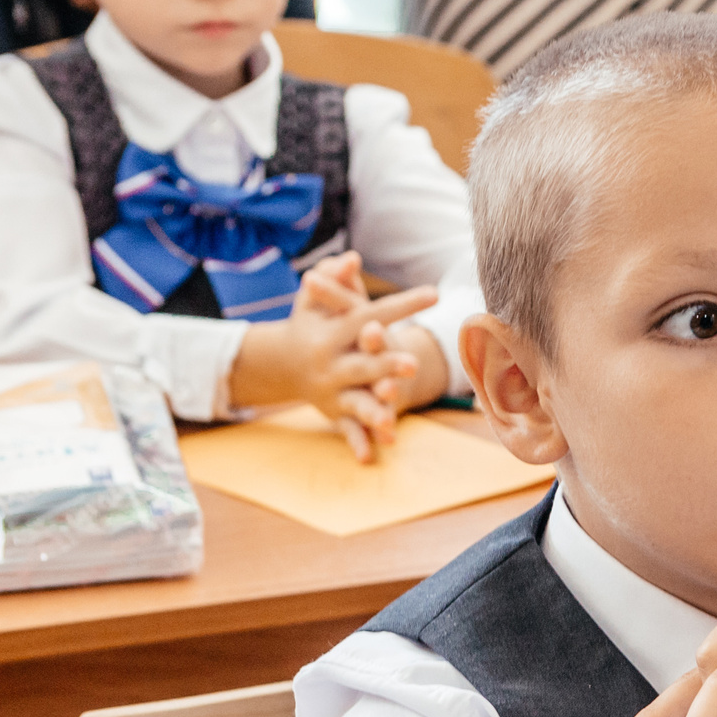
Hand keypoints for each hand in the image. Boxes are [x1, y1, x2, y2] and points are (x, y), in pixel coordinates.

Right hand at [227, 270, 439, 458]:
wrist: (281, 364)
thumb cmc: (311, 323)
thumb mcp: (314, 299)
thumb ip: (333, 278)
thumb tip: (352, 258)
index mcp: (332, 332)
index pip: (371, 314)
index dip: (402, 304)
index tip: (434, 293)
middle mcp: (331, 362)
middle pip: (362, 364)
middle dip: (386, 365)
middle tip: (413, 364)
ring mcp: (332, 391)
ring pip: (355, 401)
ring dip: (373, 410)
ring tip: (390, 419)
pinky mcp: (334, 412)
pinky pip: (348, 429)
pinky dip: (358, 443)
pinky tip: (371, 458)